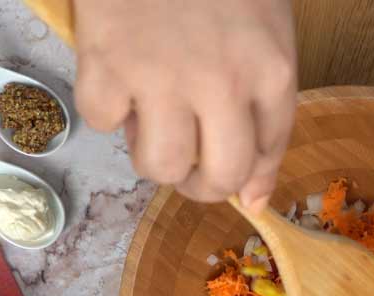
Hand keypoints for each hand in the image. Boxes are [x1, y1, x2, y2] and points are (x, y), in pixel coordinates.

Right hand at [73, 0, 296, 209]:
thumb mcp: (265, 24)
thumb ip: (265, 103)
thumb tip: (252, 193)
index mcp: (271, 70)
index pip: (267, 153)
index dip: (248, 178)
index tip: (235, 184)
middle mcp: (223, 83)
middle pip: (217, 178)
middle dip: (200, 184)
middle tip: (186, 162)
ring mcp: (163, 75)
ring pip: (159, 165)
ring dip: (152, 151)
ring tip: (150, 115)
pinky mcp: (107, 61)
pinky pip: (102, 121)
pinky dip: (106, 105)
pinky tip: (117, 73)